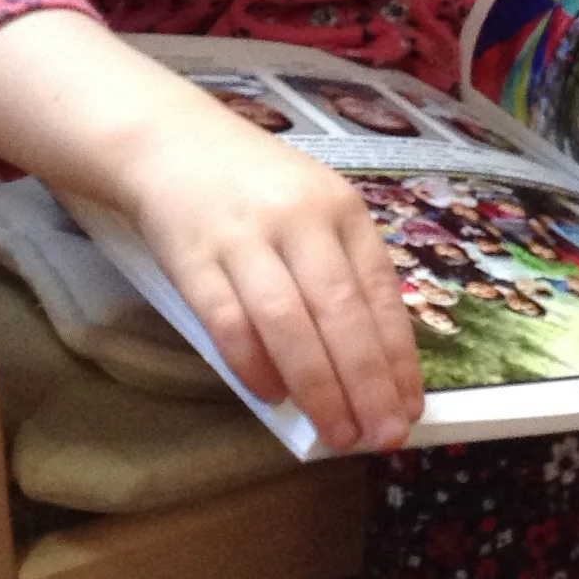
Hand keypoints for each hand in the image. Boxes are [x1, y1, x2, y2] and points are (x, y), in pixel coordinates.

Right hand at [121, 100, 425, 453]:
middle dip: (366, 384)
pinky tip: (271, 396)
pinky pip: (228, 321)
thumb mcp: (314, 207)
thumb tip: (370, 366)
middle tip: (381, 436)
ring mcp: (244, 237)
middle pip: (340, 313)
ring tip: (335, 433)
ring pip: (289, 323)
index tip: (410, 409)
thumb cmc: (254, 186)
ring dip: (317, 387)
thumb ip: (341, 271)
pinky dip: (253, 364)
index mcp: (341, 209)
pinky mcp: (193, 256)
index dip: (398, 357)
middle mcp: (299, 220)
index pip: (380, 293)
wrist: (168, 142)